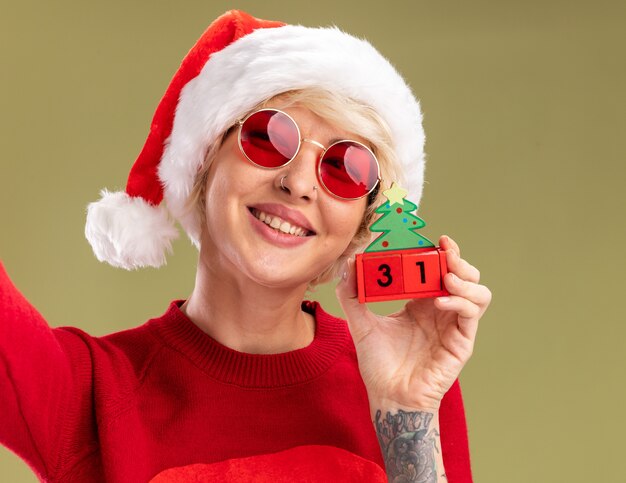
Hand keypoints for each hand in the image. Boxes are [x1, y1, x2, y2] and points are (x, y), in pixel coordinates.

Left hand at [335, 235, 491, 411]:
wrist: (388, 396)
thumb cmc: (379, 364)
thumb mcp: (361, 323)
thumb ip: (353, 295)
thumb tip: (347, 265)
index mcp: (421, 302)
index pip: (438, 269)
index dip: (441, 253)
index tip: (435, 238)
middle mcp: (441, 310)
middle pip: (464, 275)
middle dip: (458, 259)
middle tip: (444, 251)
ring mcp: (454, 325)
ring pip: (478, 292)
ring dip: (466, 279)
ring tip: (446, 277)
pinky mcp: (461, 342)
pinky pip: (471, 315)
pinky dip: (461, 302)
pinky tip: (441, 301)